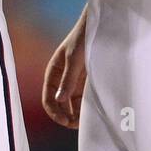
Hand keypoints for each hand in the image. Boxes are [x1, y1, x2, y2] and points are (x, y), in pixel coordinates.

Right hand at [42, 10, 88, 128]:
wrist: (101, 26)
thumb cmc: (83, 38)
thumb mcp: (74, 59)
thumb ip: (68, 80)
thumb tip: (59, 100)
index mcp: (54, 72)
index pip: (48, 98)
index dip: (54, 112)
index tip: (66, 121)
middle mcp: (63, 77)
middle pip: (60, 103)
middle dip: (66, 115)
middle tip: (77, 125)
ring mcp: (75, 79)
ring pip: (72, 103)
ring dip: (77, 113)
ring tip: (86, 121)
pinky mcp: (87, 80)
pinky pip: (84, 97)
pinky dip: (86, 106)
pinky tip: (92, 111)